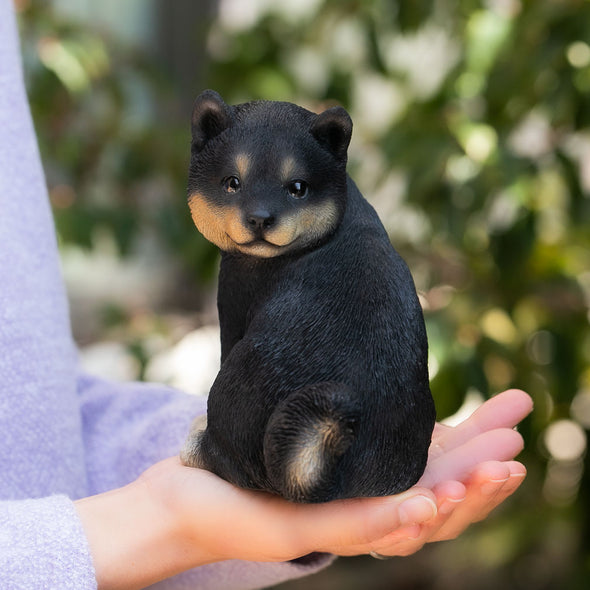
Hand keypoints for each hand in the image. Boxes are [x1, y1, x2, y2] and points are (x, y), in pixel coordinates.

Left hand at [76, 389, 531, 589]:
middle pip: (442, 498)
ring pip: (413, 521)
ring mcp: (336, 525)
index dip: (481, 442)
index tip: (514, 408)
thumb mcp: (312, 418)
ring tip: (494, 472)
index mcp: (369, 482)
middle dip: (484, 472)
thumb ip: (345, 400)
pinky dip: (398, 515)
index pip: (441, 464)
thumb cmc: (252, 453)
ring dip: (458, 498)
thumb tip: (372, 356)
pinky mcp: (305, 532)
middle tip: (518, 447)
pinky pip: (360, 525)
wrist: (191, 492)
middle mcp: (363, 509)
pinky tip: (427, 497)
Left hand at [363, 388, 532, 556]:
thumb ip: (482, 426)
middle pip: (457, 515)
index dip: (497, 484)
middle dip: (478, 493)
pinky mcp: (358, 529)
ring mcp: (391, 529)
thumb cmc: (401, 458)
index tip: (515, 463)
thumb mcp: (442, 441)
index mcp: (447, 497)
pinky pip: (373, 533)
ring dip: (440, 509)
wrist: (344, 476)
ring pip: (420, 528)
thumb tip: (527, 398)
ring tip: (453, 489)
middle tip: (497, 469)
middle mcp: (423, 519)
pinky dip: (394, 526)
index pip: (477, 496)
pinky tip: (410, 516)